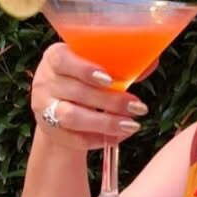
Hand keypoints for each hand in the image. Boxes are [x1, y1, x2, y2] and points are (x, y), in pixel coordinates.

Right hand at [29, 42, 150, 151]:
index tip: (110, 79)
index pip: (63, 60)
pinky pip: (74, 138)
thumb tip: (151, 61)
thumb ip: (119, 63)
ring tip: (131, 125)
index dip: (85, 70)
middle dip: (111, 101)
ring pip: (72, 117)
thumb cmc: (83, 78)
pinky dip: (98, 139)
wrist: (59, 103)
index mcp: (54, 57)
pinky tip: (118, 136)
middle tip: (138, 107)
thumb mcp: (94, 65)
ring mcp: (44, 108)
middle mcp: (45, 81)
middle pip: (76, 92)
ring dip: (105, 122)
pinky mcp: (50, 131)